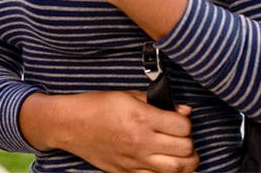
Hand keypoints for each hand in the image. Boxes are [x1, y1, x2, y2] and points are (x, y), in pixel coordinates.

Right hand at [21, 90, 197, 172]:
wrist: (69, 124)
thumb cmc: (98, 106)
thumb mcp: (130, 95)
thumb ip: (160, 103)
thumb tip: (184, 110)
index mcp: (143, 118)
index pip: (183, 126)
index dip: (187, 123)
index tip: (182, 120)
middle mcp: (141, 142)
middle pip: (184, 150)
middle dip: (190, 144)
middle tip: (185, 139)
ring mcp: (133, 160)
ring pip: (174, 170)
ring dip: (186, 163)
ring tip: (185, 156)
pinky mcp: (125, 172)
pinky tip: (168, 166)